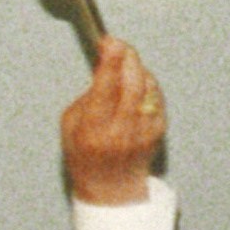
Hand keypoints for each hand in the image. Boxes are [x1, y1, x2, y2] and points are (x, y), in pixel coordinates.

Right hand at [57, 37, 166, 204]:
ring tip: (123, 66)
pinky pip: (157, 95)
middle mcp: (121, 131)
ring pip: (148, 86)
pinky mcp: (158, 131)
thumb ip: (88, 94)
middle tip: (118, 46)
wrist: (111, 188)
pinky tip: (135, 83)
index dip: (110, 61)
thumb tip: (106, 64)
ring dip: (137, 68)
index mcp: (94, 130)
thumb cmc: (84, 154)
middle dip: (127, 57)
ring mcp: (143, 132)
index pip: (106, 88)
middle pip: (133, 83)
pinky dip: (147, 83)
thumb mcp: (71, 124)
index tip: (110, 42)